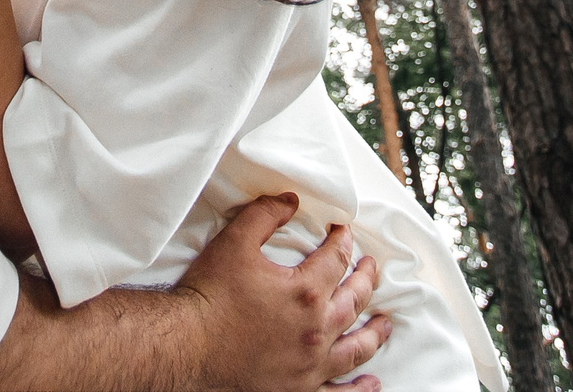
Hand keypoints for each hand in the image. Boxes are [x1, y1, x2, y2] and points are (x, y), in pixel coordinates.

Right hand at [178, 195, 388, 391]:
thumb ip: (265, 214)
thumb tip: (290, 199)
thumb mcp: (235, 243)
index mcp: (305, 292)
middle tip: (371, 268)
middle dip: (366, 279)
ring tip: (385, 323)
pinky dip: (359, 389)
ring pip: (357, 347)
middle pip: (354, 300)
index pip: (336, 259)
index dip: (342, 241)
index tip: (343, 232)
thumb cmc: (210, 296)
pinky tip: (371, 383)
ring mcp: (311, 365)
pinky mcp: (300, 390)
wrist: (187, 347)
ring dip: (375, 332)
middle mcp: (316, 331)